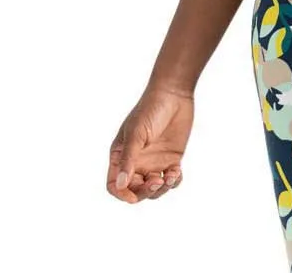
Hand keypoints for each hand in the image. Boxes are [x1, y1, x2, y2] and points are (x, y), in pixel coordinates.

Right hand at [107, 85, 193, 203]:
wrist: (174, 94)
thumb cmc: (150, 109)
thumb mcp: (136, 134)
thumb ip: (128, 159)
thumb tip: (120, 184)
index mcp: (121, 156)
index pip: (115, 185)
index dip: (122, 195)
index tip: (133, 196)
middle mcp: (136, 162)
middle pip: (136, 190)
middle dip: (145, 192)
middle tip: (156, 182)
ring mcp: (154, 162)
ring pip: (155, 189)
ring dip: (161, 189)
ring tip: (170, 176)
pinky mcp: (171, 159)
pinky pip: (172, 179)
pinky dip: (174, 181)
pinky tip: (176, 172)